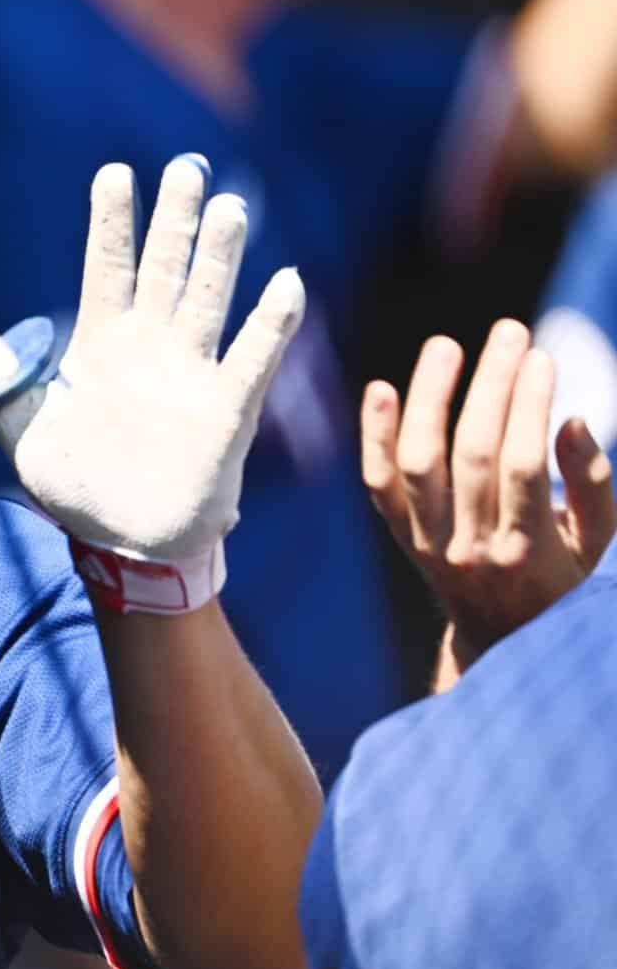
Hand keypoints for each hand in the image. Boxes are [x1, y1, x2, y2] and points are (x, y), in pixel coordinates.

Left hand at [0, 156, 304, 565]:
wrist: (122, 539)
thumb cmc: (76, 477)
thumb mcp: (20, 423)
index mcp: (101, 342)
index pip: (108, 268)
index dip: (113, 223)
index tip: (116, 173)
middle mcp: (150, 347)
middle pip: (165, 270)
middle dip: (176, 221)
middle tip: (188, 168)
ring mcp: (190, 373)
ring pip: (207, 302)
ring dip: (219, 258)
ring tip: (229, 206)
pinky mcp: (224, 412)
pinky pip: (250, 361)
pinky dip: (269, 326)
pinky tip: (287, 285)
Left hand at [363, 319, 616, 667]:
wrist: (498, 636)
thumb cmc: (561, 578)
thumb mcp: (597, 542)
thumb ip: (591, 483)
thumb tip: (574, 420)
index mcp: (527, 548)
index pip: (523, 465)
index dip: (530, 406)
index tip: (542, 357)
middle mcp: (470, 546)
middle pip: (472, 453)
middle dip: (492, 386)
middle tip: (510, 331)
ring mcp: (427, 541)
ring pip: (419, 461)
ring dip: (430, 398)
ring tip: (447, 345)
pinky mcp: (399, 534)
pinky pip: (379, 481)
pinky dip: (375, 436)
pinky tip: (380, 388)